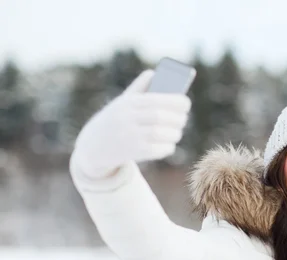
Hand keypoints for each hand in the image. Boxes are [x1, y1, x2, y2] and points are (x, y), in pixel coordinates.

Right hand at [71, 70, 191, 178]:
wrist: (93, 146)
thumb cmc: (114, 120)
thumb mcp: (122, 102)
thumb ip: (139, 87)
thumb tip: (154, 73)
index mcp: (128, 103)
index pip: (156, 100)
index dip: (175, 101)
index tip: (186, 103)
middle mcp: (127, 119)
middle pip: (159, 117)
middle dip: (177, 118)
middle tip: (183, 119)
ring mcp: (128, 136)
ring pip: (159, 134)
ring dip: (174, 133)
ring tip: (177, 132)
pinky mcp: (131, 152)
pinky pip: (156, 150)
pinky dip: (167, 147)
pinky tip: (169, 144)